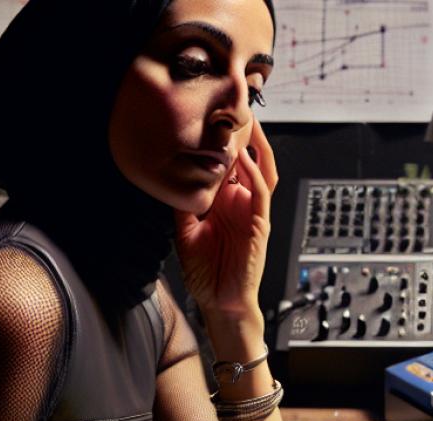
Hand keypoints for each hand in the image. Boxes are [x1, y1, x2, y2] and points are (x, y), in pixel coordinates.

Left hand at [175, 118, 278, 318]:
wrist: (219, 303)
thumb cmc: (206, 272)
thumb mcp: (185, 230)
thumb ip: (183, 204)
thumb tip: (170, 177)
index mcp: (224, 202)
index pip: (227, 164)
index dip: (221, 141)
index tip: (209, 117)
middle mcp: (240, 202)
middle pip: (247, 159)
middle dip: (243, 134)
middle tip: (233, 106)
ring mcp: (252, 212)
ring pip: (261, 169)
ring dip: (256, 145)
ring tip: (247, 121)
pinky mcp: (260, 224)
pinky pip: (261, 192)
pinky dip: (253, 173)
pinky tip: (242, 157)